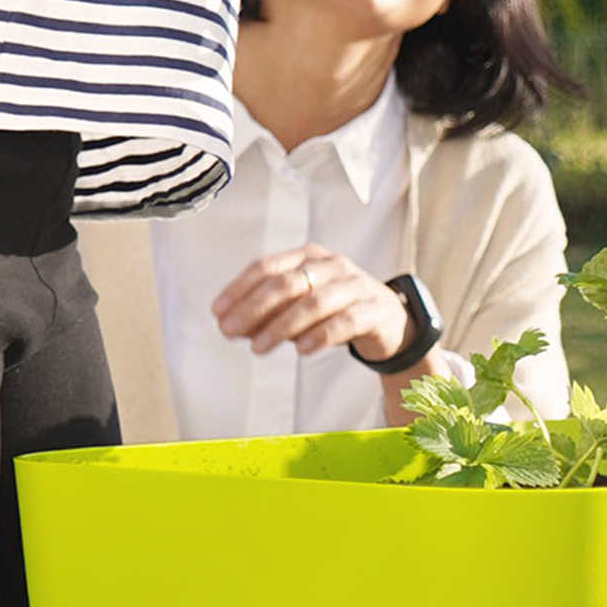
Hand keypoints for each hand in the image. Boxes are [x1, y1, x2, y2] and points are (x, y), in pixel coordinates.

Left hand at [212, 245, 410, 364]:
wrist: (388, 318)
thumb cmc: (337, 308)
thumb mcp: (300, 305)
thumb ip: (269, 312)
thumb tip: (232, 325)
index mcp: (308, 257)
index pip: (267, 267)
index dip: (239, 289)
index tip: (218, 312)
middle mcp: (331, 266)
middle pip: (287, 283)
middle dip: (253, 308)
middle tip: (230, 330)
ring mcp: (355, 286)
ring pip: (314, 302)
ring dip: (281, 326)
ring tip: (259, 347)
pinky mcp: (374, 309)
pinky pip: (345, 321)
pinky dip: (320, 335)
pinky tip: (302, 349)